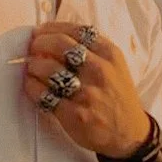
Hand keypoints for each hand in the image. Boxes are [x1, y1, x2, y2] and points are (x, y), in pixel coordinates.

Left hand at [22, 23, 150, 156]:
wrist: (129, 133)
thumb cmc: (117, 96)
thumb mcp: (114, 66)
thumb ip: (91, 50)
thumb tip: (54, 36)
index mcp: (110, 54)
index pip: (76, 31)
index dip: (52, 28)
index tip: (40, 32)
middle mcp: (99, 71)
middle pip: (59, 45)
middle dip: (39, 43)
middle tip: (32, 48)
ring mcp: (87, 93)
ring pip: (48, 68)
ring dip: (33, 66)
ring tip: (32, 68)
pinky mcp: (74, 114)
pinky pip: (43, 95)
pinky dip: (32, 87)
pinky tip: (33, 85)